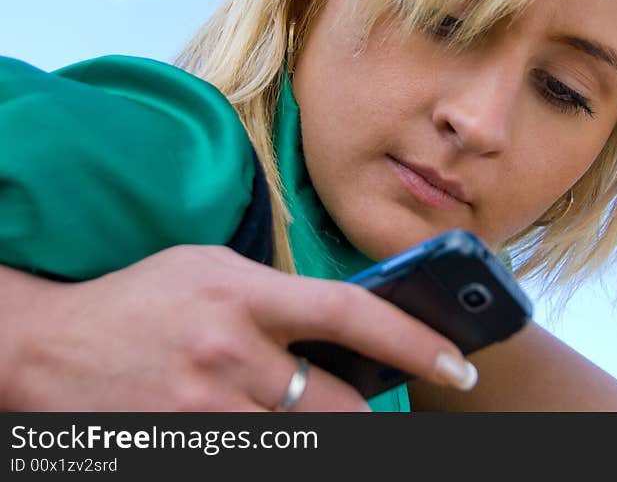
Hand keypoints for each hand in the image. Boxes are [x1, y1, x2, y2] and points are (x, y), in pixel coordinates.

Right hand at [6, 245, 476, 410]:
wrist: (48, 347)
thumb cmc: (143, 298)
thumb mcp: (213, 270)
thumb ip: (278, 294)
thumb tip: (345, 320)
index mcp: (246, 293)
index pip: (352, 315)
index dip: (413, 342)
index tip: (456, 363)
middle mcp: (232, 352)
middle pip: (340, 406)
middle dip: (369, 416)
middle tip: (379, 409)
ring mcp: (207, 407)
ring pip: (303, 442)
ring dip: (319, 434)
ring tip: (305, 411)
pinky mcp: (186, 446)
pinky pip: (256, 458)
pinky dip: (272, 444)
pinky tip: (259, 423)